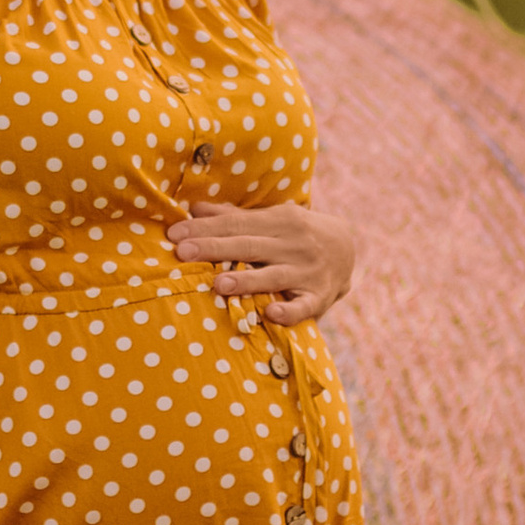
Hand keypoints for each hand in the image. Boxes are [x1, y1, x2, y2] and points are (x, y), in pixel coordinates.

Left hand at [166, 195, 356, 327]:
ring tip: (219, 285)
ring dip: (247, 280)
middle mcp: (294, 244)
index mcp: (280, 220)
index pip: (236, 223)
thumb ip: (234, 217)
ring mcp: (307, 271)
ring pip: (274, 276)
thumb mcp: (271, 219)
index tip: (175, 234)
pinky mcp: (319, 296)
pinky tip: (272, 316)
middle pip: (249, 245)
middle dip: (215, 248)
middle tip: (182, 253)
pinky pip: (304, 306)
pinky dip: (290, 312)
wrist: (349, 248)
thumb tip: (194, 208)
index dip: (205, 228)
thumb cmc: (295, 234)